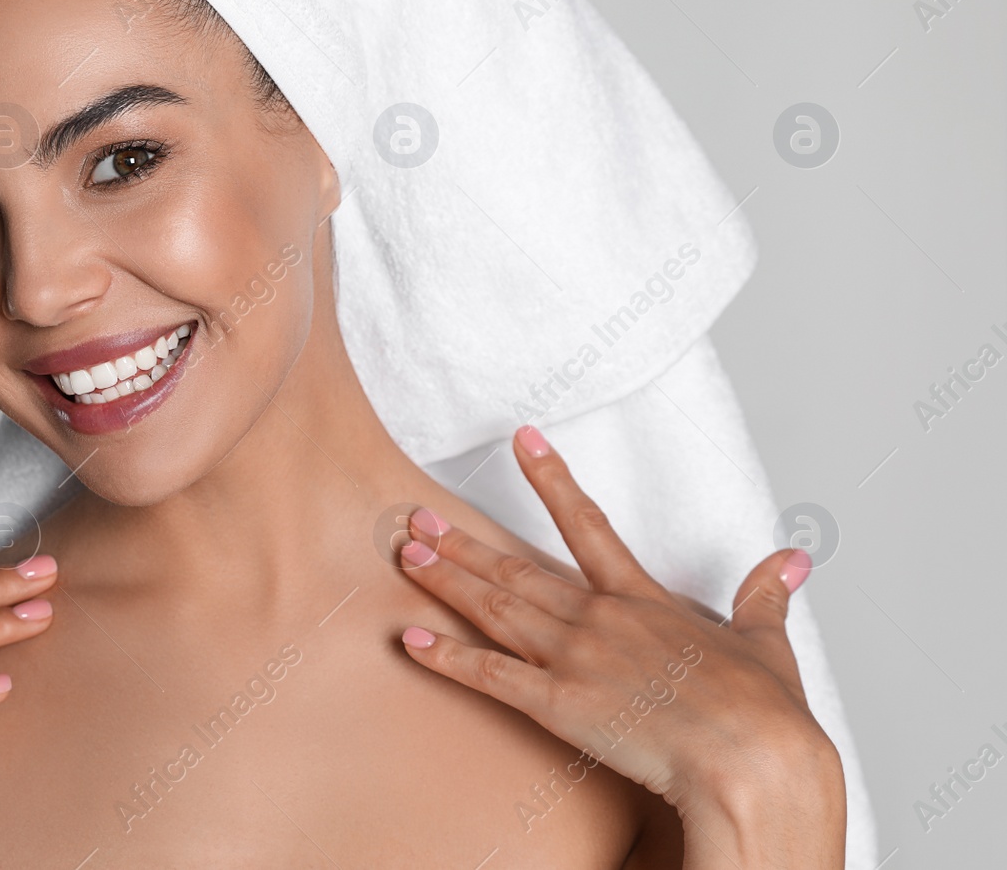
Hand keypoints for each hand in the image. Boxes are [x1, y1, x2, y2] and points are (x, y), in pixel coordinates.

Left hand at [394, 426, 845, 867]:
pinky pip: (490, 676)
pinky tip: (411, 642)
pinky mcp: (558, 704)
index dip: (551, 479)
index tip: (522, 440)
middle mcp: (600, 619)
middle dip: (463, 542)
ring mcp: (575, 659)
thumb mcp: (768, 642)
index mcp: (644, 600)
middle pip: (517, 570)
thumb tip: (792, 558)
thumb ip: (766, 594)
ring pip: (496, 609)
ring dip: (448, 582)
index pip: (587, 524)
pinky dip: (446, 659)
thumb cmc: (764, 712)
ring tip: (407, 556)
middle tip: (417, 517)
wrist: (753, 759)